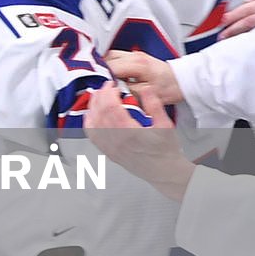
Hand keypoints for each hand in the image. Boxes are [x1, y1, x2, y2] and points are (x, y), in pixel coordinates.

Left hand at [86, 84, 194, 200]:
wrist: (164, 171)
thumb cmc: (166, 150)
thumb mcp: (166, 124)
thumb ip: (154, 105)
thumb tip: (146, 88)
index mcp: (130, 133)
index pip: (111, 107)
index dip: (108, 92)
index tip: (113, 85)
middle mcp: (116, 141)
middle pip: (99, 113)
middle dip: (100, 96)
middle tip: (106, 87)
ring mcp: (110, 148)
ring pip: (92, 124)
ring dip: (93, 107)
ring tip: (98, 97)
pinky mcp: (108, 152)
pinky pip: (92, 136)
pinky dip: (89, 122)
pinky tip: (92, 114)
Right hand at [104, 50, 183, 105]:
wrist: (181, 81)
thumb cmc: (168, 88)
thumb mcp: (147, 94)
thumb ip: (127, 90)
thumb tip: (112, 90)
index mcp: (138, 64)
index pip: (111, 67)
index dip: (101, 77)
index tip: (96, 86)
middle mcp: (135, 55)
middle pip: (107, 58)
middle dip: (100, 70)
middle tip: (97, 83)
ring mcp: (134, 54)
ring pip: (109, 56)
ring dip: (104, 66)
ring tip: (103, 80)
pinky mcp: (134, 56)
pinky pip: (115, 57)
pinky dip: (110, 65)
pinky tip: (110, 75)